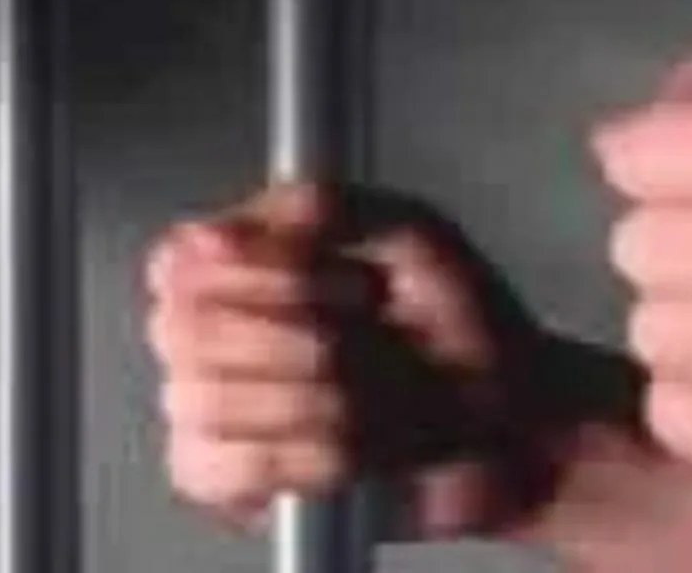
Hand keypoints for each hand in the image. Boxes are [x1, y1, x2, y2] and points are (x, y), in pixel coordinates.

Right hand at [143, 182, 646, 543]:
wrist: (512, 419)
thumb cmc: (463, 326)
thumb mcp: (411, 234)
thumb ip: (325, 207)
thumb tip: (225, 226)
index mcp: (247, 266)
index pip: (179, 261)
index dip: (251, 270)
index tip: (337, 276)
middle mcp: (216, 334)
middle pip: (185, 328)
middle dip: (302, 335)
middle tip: (371, 333)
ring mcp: (215, 410)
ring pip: (210, 399)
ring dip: (320, 395)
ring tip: (381, 392)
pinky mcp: (233, 484)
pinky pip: (228, 469)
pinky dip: (305, 456)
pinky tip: (354, 446)